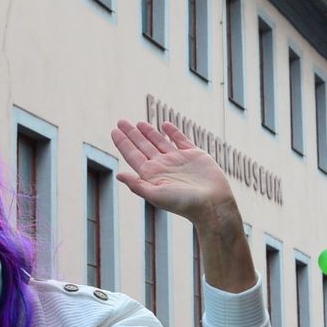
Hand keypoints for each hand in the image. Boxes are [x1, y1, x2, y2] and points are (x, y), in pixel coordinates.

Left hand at [113, 119, 255, 291]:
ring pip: (160, 141)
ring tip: (138, 123)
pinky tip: (164, 124)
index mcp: (152, 175)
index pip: (133, 155)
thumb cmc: (184, 204)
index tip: (114, 131)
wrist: (212, 204)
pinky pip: (181, 140)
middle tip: (120, 121)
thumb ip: (137, 185)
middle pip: (143, 146)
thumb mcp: (156, 195)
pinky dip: (173, 132)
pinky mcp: (194, 155)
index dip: (123, 143)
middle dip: (132, 134)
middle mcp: (163, 166)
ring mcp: (178, 160)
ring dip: (149, 132)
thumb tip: (118, 175)